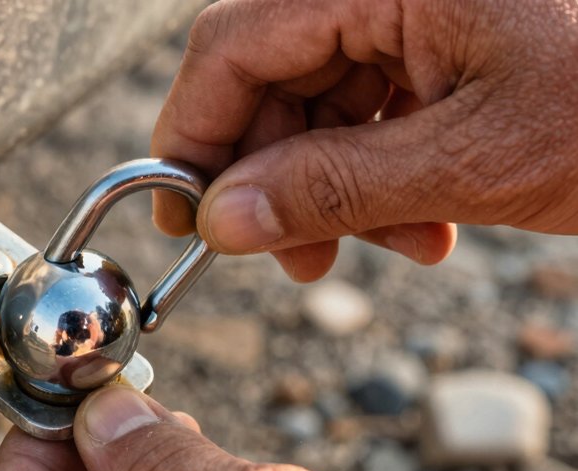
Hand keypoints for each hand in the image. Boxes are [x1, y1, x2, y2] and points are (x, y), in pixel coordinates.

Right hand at [153, 0, 577, 280]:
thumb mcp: (471, 159)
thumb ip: (331, 188)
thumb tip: (222, 220)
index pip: (232, 44)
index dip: (196, 135)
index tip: (185, 217)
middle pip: (271, 75)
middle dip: (275, 176)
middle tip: (291, 257)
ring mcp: (414, 5)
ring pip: (320, 98)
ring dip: (335, 186)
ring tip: (387, 246)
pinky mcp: (442, 33)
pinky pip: (373, 103)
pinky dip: (382, 172)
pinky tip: (422, 223)